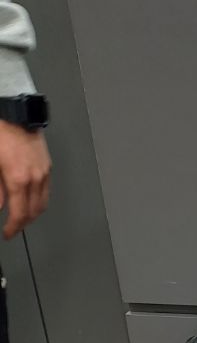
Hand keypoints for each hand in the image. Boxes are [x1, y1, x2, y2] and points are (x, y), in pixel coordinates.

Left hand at [0, 119, 50, 238]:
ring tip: (22, 215)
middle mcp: (35, 178)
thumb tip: (0, 205)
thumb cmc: (1, 131)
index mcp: (18, 179)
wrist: (13, 109)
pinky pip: (46, 189)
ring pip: (43, 202)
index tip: (8, 233)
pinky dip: (38, 199)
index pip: (19, 213)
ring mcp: (43, 171)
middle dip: (23, 223)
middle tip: (14, 228)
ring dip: (33, 213)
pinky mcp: (46, 164)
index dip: (13, 227)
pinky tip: (30, 197)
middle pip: (34, 212)